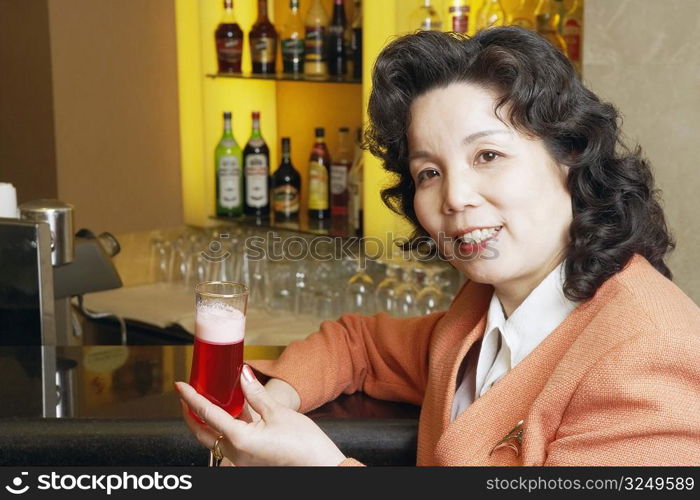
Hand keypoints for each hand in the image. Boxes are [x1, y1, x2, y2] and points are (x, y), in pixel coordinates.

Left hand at [176, 365, 345, 465]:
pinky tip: (234, 415)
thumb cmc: (305, 445)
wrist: (322, 467)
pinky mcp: (250, 463)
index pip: (207, 414)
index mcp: (239, 440)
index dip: (191, 397)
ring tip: (210, 401)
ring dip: (209, 422)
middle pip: (203, 432)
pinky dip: (226, 429)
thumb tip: (243, 375)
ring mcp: (242, 461)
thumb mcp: (278, 412)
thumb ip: (256, 394)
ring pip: (215, 439)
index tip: (181, 386)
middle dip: (192, 414)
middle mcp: (236, 455)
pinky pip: (230, 444)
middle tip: (187, 396)